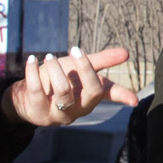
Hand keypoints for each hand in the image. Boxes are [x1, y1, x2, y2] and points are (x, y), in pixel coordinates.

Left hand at [5, 45, 134, 127]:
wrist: (27, 97)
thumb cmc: (59, 80)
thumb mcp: (78, 69)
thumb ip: (100, 61)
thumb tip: (126, 54)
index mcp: (90, 97)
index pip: (110, 95)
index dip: (122, 96)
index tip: (134, 100)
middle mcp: (79, 108)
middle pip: (91, 92)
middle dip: (85, 68)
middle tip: (76, 49)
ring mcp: (59, 114)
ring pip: (63, 91)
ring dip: (56, 69)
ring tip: (49, 56)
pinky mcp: (38, 113)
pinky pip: (37, 91)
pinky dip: (33, 72)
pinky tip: (33, 60)